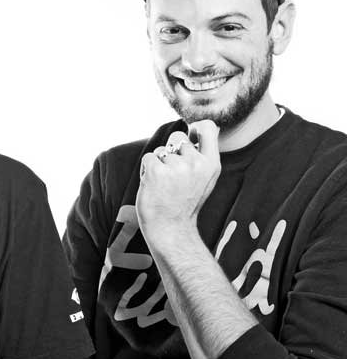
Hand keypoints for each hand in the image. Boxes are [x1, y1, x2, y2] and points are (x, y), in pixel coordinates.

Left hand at [135, 120, 220, 243]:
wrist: (171, 230)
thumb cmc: (185, 204)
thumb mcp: (205, 179)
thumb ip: (203, 155)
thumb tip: (196, 128)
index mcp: (211, 164)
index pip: (207, 128)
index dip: (195, 127)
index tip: (189, 136)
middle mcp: (196, 163)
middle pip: (177, 137)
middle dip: (171, 151)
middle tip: (173, 176)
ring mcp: (176, 167)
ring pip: (161, 150)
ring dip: (159, 164)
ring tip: (164, 185)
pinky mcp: (156, 171)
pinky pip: (148, 158)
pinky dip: (147, 170)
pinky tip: (154, 186)